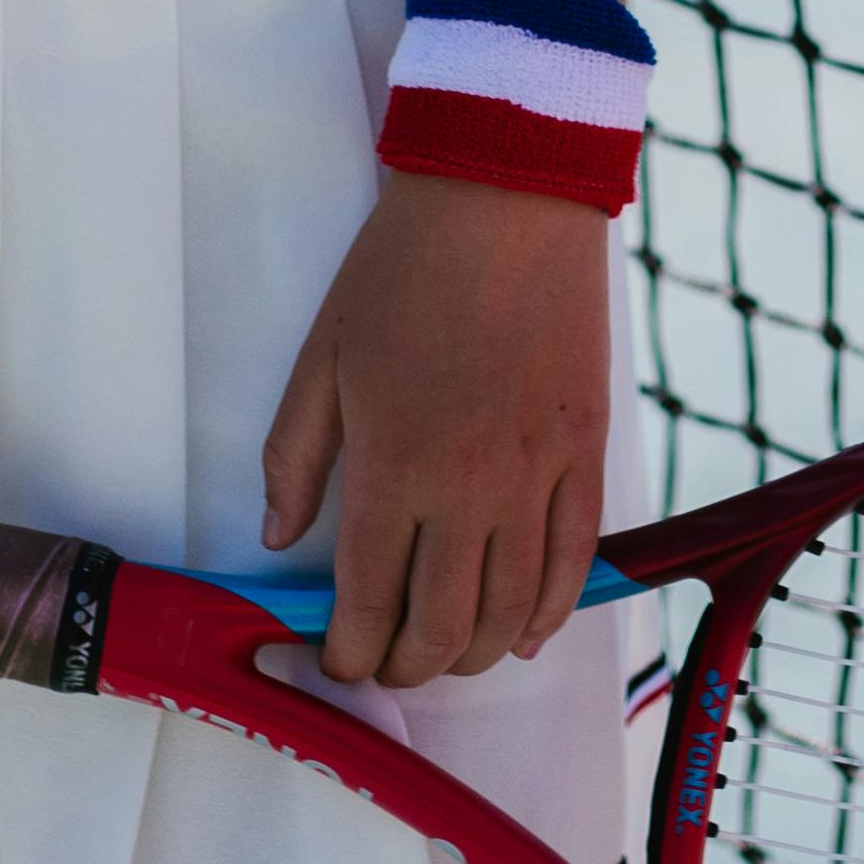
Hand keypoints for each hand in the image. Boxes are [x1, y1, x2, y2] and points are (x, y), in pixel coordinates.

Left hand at [259, 170, 610, 686]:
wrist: (506, 196)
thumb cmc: (401, 271)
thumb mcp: (322, 359)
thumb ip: (295, 458)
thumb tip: (277, 539)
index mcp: (392, 468)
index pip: (367, 601)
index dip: (348, 652)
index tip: (335, 659)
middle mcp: (468, 490)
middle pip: (442, 627)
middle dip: (407, 667)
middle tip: (386, 664)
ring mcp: (537, 476)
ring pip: (511, 612)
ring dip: (475, 654)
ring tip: (447, 655)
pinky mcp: (586, 453)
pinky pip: (576, 562)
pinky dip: (550, 614)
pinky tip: (525, 634)